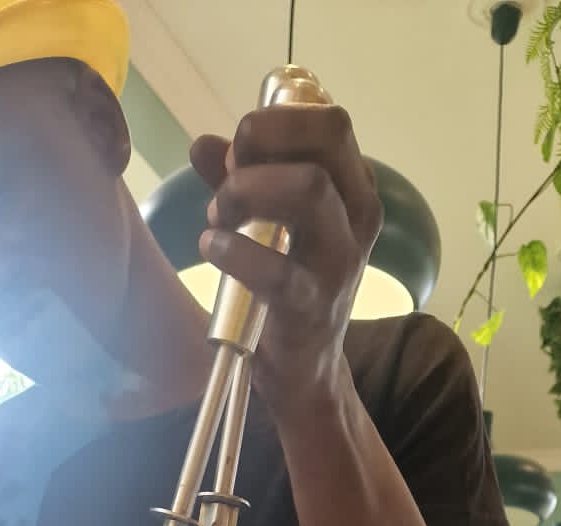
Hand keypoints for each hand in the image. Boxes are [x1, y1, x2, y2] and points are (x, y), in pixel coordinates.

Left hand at [192, 104, 381, 408]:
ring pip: (309, 189)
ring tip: (218, 216)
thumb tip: (204, 145)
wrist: (306, 371)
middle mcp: (356, 215)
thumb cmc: (289, 287)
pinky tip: (213, 247)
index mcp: (352, 187)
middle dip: (262, 143)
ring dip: (248, 190)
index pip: (329, 120)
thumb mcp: (268, 223)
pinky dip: (235, 251)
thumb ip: (239, 179)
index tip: (240, 150)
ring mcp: (339, 260)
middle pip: (325, 137)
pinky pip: (277, 269)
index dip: (277, 120)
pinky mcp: (312, 306)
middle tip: (226, 178)